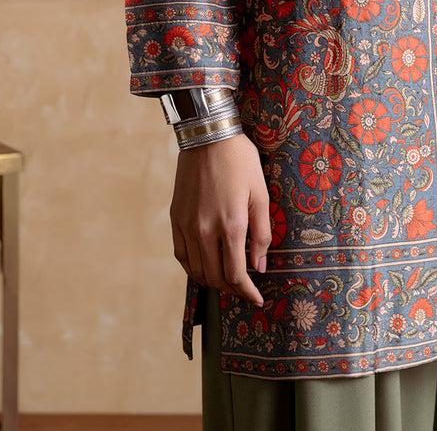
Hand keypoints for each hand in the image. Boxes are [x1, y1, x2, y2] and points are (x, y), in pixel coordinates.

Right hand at [169, 133, 270, 305]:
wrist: (208, 136)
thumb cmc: (239, 161)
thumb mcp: (260, 193)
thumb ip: (261, 233)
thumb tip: (259, 266)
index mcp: (231, 225)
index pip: (236, 274)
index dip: (247, 292)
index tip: (256, 299)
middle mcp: (205, 230)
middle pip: (215, 278)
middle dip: (232, 290)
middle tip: (244, 289)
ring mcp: (187, 226)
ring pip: (197, 270)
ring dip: (213, 282)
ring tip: (227, 280)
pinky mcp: (176, 219)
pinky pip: (181, 255)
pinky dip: (193, 268)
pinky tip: (204, 266)